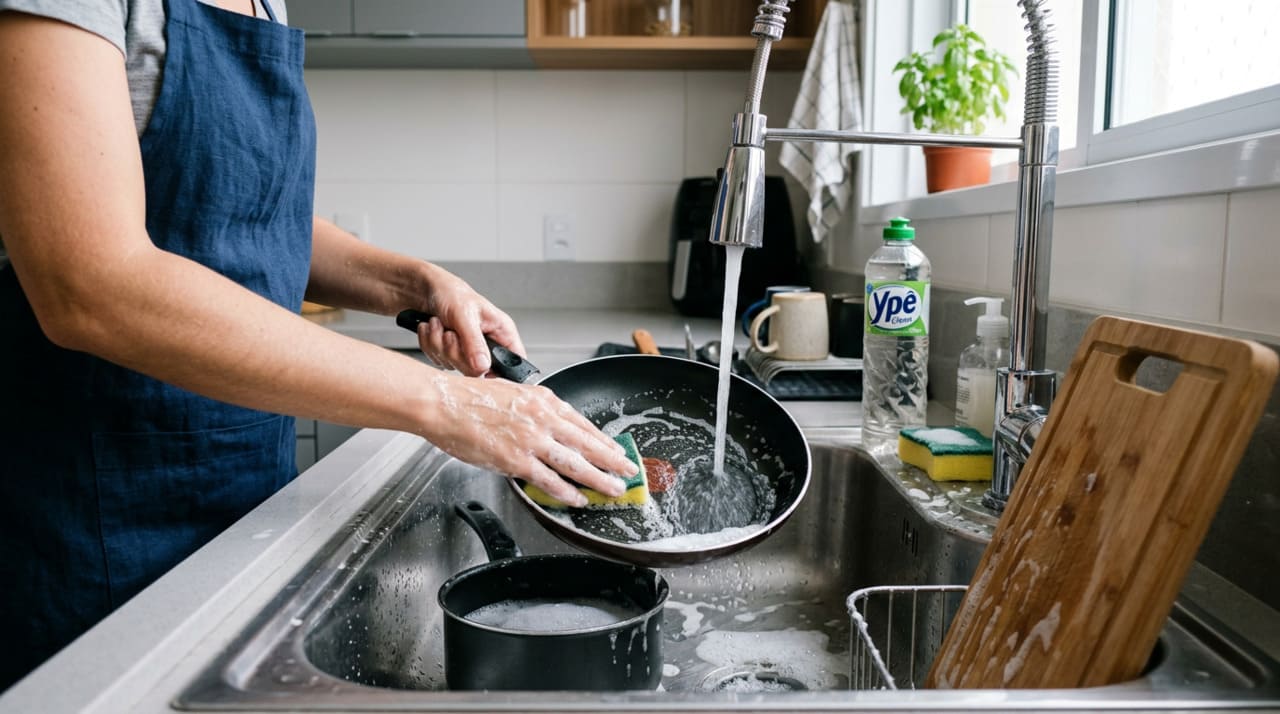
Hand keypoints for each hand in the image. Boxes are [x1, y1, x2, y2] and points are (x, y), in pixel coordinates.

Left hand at [414, 267, 524, 376]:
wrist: (426, 289)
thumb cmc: (451, 293)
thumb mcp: (465, 315)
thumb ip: (474, 343)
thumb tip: (483, 366)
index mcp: (501, 332)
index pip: (515, 362)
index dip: (502, 371)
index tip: (480, 367)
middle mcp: (487, 343)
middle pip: (478, 371)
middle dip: (456, 352)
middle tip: (450, 333)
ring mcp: (468, 350)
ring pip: (454, 365)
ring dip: (438, 344)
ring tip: (439, 324)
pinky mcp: (451, 352)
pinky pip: (438, 360)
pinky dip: (429, 343)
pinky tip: (432, 328)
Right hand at [420, 373, 638, 505]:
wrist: (445, 404)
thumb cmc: (471, 398)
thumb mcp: (514, 392)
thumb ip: (535, 409)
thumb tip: (551, 426)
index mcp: (543, 400)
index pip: (583, 423)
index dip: (603, 440)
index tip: (617, 449)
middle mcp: (543, 418)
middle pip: (588, 443)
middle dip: (613, 460)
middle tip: (630, 470)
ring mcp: (531, 440)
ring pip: (576, 463)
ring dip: (599, 479)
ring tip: (614, 489)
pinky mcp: (516, 460)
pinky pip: (549, 480)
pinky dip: (566, 492)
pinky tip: (578, 499)